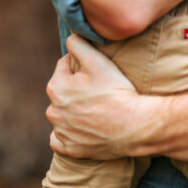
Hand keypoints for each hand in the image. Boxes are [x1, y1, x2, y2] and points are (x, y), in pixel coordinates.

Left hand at [45, 34, 152, 158]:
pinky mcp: (71, 149)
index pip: (64, 67)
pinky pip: (62, 140)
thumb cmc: (116, 91)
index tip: (97, 72)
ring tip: (96, 110)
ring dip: (73, 112)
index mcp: (56, 87)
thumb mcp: (97, 60)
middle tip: (99, 90)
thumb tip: (70, 37)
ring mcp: (61, 132)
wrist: (134, 126)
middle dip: (76, 89)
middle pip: (64, 92)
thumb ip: (78, 43)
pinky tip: (84, 130)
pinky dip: (70, 135)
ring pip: (62, 116)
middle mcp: (53, 111)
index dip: (81, 66)